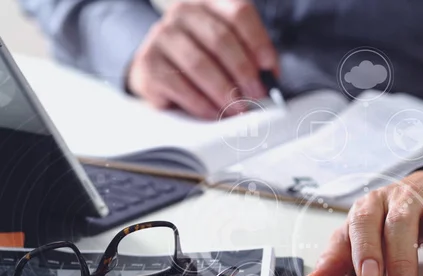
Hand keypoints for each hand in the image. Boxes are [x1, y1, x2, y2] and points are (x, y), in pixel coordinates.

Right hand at [127, 0, 277, 118]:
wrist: (157, 69)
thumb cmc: (199, 59)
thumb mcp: (224, 49)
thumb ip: (247, 56)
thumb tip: (269, 79)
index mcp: (209, 3)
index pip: (239, 13)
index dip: (259, 42)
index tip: (269, 68)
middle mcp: (184, 13)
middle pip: (220, 39)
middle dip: (244, 71)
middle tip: (256, 93)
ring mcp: (162, 35)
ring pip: (201, 64)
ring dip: (225, 91)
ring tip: (238, 107)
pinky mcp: (148, 63)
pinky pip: (181, 86)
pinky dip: (203, 104)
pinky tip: (215, 112)